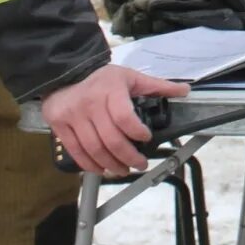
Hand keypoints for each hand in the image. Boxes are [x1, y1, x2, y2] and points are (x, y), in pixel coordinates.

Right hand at [41, 64, 189, 175]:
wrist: (65, 74)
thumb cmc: (102, 79)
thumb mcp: (131, 77)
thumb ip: (157, 86)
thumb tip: (184, 91)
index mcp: (110, 89)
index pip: (124, 117)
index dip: (137, 132)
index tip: (147, 138)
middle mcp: (90, 104)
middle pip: (110, 139)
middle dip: (128, 157)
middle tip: (140, 164)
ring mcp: (73, 116)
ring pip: (94, 149)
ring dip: (111, 165)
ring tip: (124, 170)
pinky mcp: (60, 127)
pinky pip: (76, 152)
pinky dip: (90, 165)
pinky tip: (102, 169)